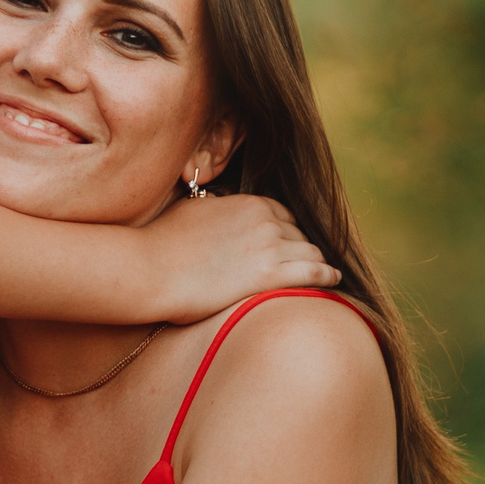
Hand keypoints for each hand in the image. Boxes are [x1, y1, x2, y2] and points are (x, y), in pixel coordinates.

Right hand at [137, 193, 338, 323]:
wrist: (151, 269)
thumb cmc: (162, 242)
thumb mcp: (190, 209)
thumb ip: (213, 205)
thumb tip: (215, 202)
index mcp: (248, 203)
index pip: (282, 214)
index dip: (287, 231)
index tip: (289, 243)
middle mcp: (264, 220)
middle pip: (298, 234)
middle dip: (301, 248)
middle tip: (305, 264)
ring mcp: (270, 246)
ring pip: (310, 252)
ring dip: (316, 263)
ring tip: (324, 274)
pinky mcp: (270, 275)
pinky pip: (314, 272)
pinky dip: (327, 276)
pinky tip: (334, 281)